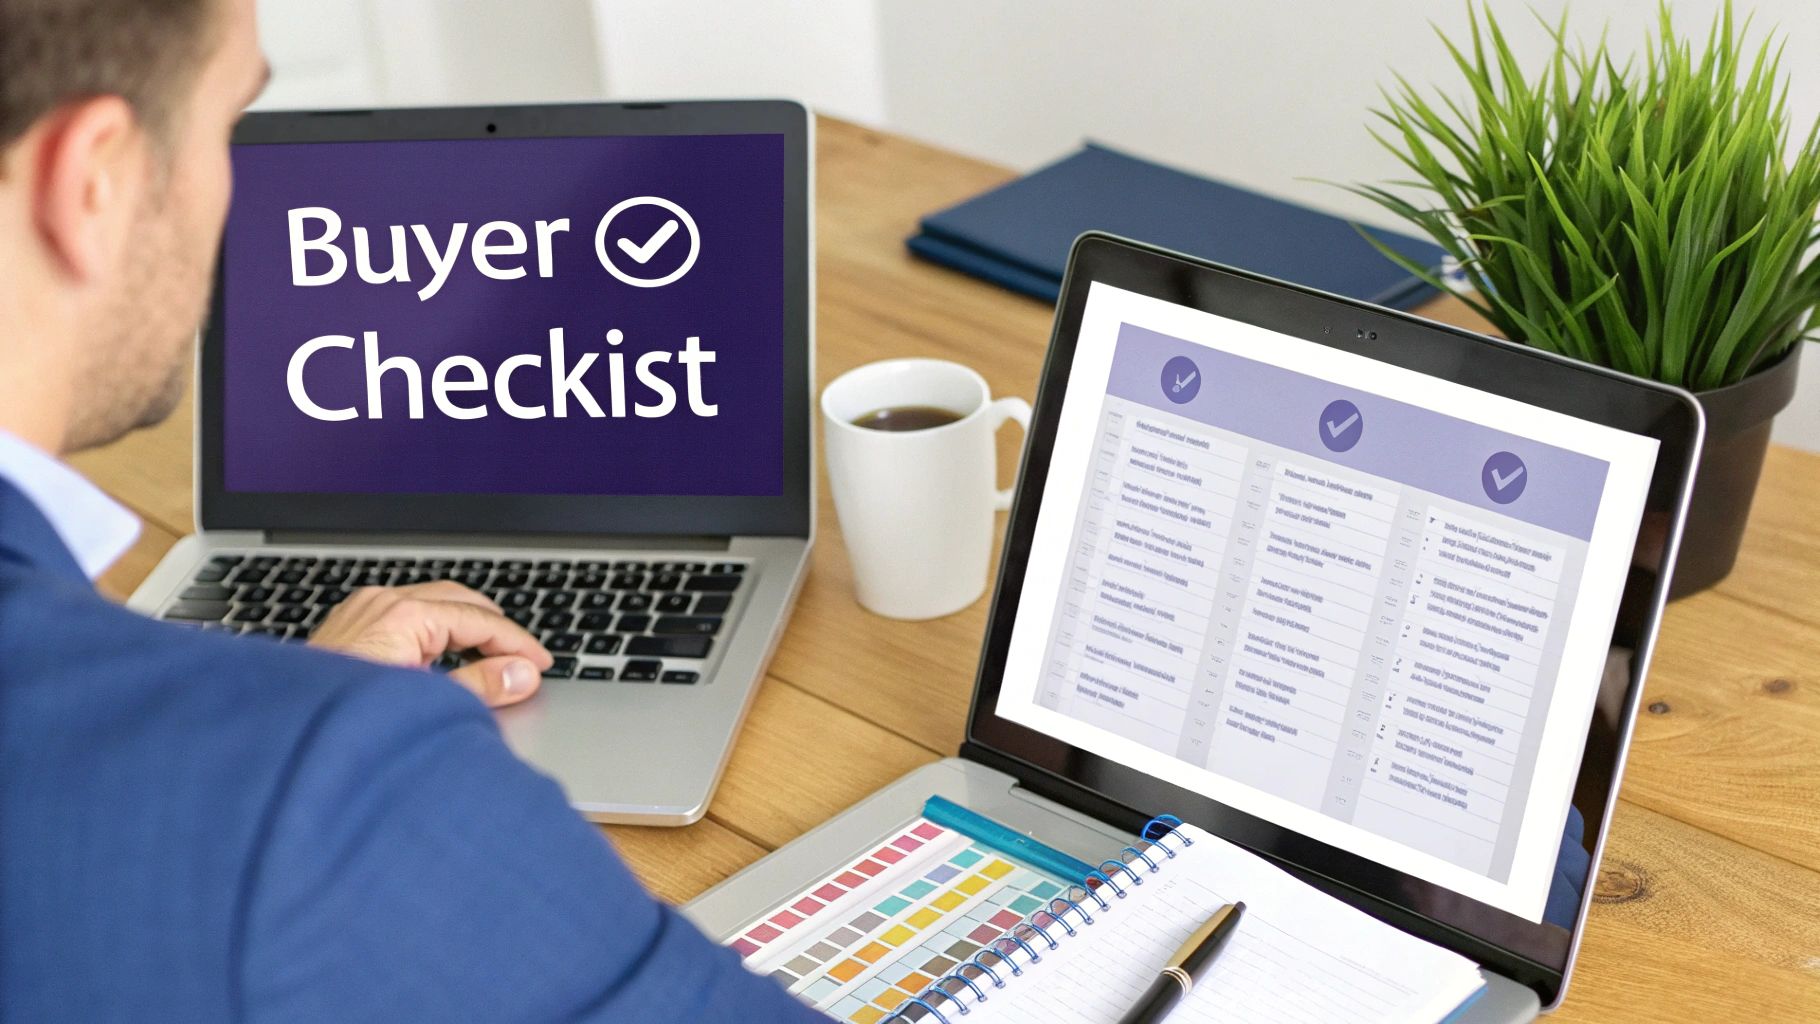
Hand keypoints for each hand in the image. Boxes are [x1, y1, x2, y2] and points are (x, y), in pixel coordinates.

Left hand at [309, 582, 552, 706]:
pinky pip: (405, 613)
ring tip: (489, 658)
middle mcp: (381, 603)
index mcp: (404, 615)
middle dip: (494, 628)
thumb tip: (521, 674)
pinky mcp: (349, 624)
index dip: (516, 642)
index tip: (540, 663)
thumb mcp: (424, 703)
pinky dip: (434, 629)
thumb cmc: (344, 722)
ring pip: (431, 603)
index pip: (479, 620)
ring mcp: (361, 611)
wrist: (281, 735)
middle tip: (521, 658)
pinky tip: (443, 657)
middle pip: (459, 601)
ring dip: (464, 627)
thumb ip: (478, 687)